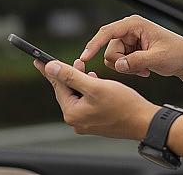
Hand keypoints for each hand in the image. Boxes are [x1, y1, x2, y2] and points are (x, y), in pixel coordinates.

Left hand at [34, 58, 158, 139]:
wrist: (143, 121)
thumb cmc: (123, 104)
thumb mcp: (94, 86)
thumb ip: (71, 76)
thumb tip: (50, 68)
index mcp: (72, 113)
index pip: (58, 86)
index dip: (51, 70)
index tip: (39, 60)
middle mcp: (76, 121)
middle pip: (67, 91)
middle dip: (69, 75)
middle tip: (76, 61)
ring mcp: (86, 123)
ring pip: (77, 96)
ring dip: (81, 81)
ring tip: (86, 69)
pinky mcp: (95, 122)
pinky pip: (86, 102)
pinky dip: (88, 90)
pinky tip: (95, 82)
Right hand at [79, 15, 182, 78]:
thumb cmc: (176, 53)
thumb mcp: (158, 58)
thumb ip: (137, 61)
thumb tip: (118, 65)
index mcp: (135, 24)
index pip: (108, 32)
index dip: (94, 44)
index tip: (84, 58)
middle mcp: (128, 29)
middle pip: (109, 50)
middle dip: (121, 64)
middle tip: (140, 70)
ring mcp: (128, 40)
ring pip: (112, 58)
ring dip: (126, 68)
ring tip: (145, 69)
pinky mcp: (129, 49)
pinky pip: (118, 63)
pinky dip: (129, 70)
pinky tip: (145, 70)